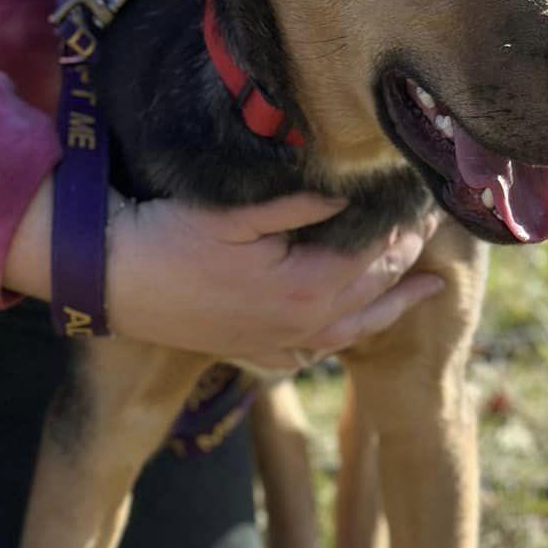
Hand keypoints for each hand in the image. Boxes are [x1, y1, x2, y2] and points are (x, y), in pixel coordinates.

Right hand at [2, 180, 443, 370]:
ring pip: (354, 329)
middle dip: (408, 259)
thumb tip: (349, 195)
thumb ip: (301, 205)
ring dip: (394, 307)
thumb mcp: (239, 211)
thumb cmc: (170, 235)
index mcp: (306, 287)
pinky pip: (313, 352)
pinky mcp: (255, 349)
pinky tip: (356, 329)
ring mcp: (279, 343)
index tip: (427, 203)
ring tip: (427, 290)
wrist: (113, 279)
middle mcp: (302, 324)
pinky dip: (343, 339)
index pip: (376, 256)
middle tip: (433, 231)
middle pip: (373, 291)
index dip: (405, 229)